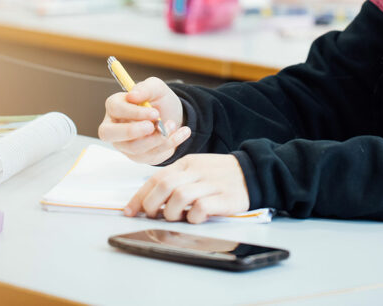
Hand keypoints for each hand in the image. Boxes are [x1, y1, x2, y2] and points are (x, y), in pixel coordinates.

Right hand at [99, 77, 189, 164]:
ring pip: (132, 148)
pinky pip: (149, 155)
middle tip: (152, 127)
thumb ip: (146, 88)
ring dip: (157, 138)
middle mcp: (114, 127)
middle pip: (107, 133)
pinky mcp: (137, 156)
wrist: (173, 117)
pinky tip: (182, 133)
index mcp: (115, 106)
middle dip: (131, 131)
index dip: (134, 112)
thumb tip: (132, 96)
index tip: (155, 113)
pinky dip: (169, 144)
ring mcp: (123, 144)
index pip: (115, 109)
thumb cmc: (159, 101)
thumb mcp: (157, 88)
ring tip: (173, 126)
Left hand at [124, 154, 249, 223]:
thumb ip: (175, 180)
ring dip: (172, 212)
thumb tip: (149, 199)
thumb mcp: (196, 170)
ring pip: (180, 196)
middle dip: (152, 205)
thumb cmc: (220, 175)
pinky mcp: (225, 198)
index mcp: (187, 163)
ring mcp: (211, 184)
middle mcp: (197, 172)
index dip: (140, 196)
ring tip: (176, 218)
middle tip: (153, 216)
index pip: (156, 177)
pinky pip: (202, 207)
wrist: (253, 172)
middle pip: (164, 185)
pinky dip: (194, 217)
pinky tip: (195, 219)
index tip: (130, 211)